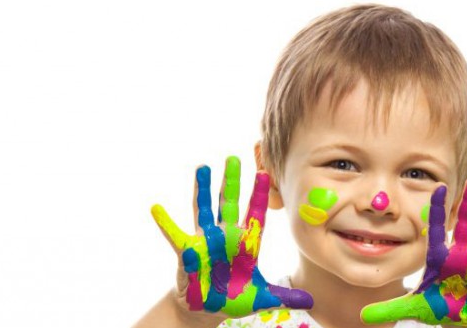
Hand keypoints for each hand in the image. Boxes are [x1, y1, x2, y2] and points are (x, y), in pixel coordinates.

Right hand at [151, 156, 312, 315]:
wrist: (208, 309)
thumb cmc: (235, 298)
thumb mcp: (262, 298)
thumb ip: (284, 296)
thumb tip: (310, 301)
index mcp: (246, 244)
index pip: (255, 214)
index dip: (259, 195)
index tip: (265, 173)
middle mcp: (226, 236)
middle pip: (229, 204)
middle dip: (232, 182)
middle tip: (234, 158)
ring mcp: (205, 241)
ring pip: (204, 210)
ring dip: (202, 189)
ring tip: (202, 167)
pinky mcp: (186, 252)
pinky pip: (174, 235)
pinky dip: (165, 222)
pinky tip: (156, 207)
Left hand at [360, 180, 466, 325]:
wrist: (461, 317)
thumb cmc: (439, 305)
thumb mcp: (413, 307)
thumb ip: (390, 308)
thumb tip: (362, 315)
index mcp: (440, 257)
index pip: (438, 229)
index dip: (439, 209)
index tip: (439, 186)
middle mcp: (461, 253)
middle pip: (466, 223)